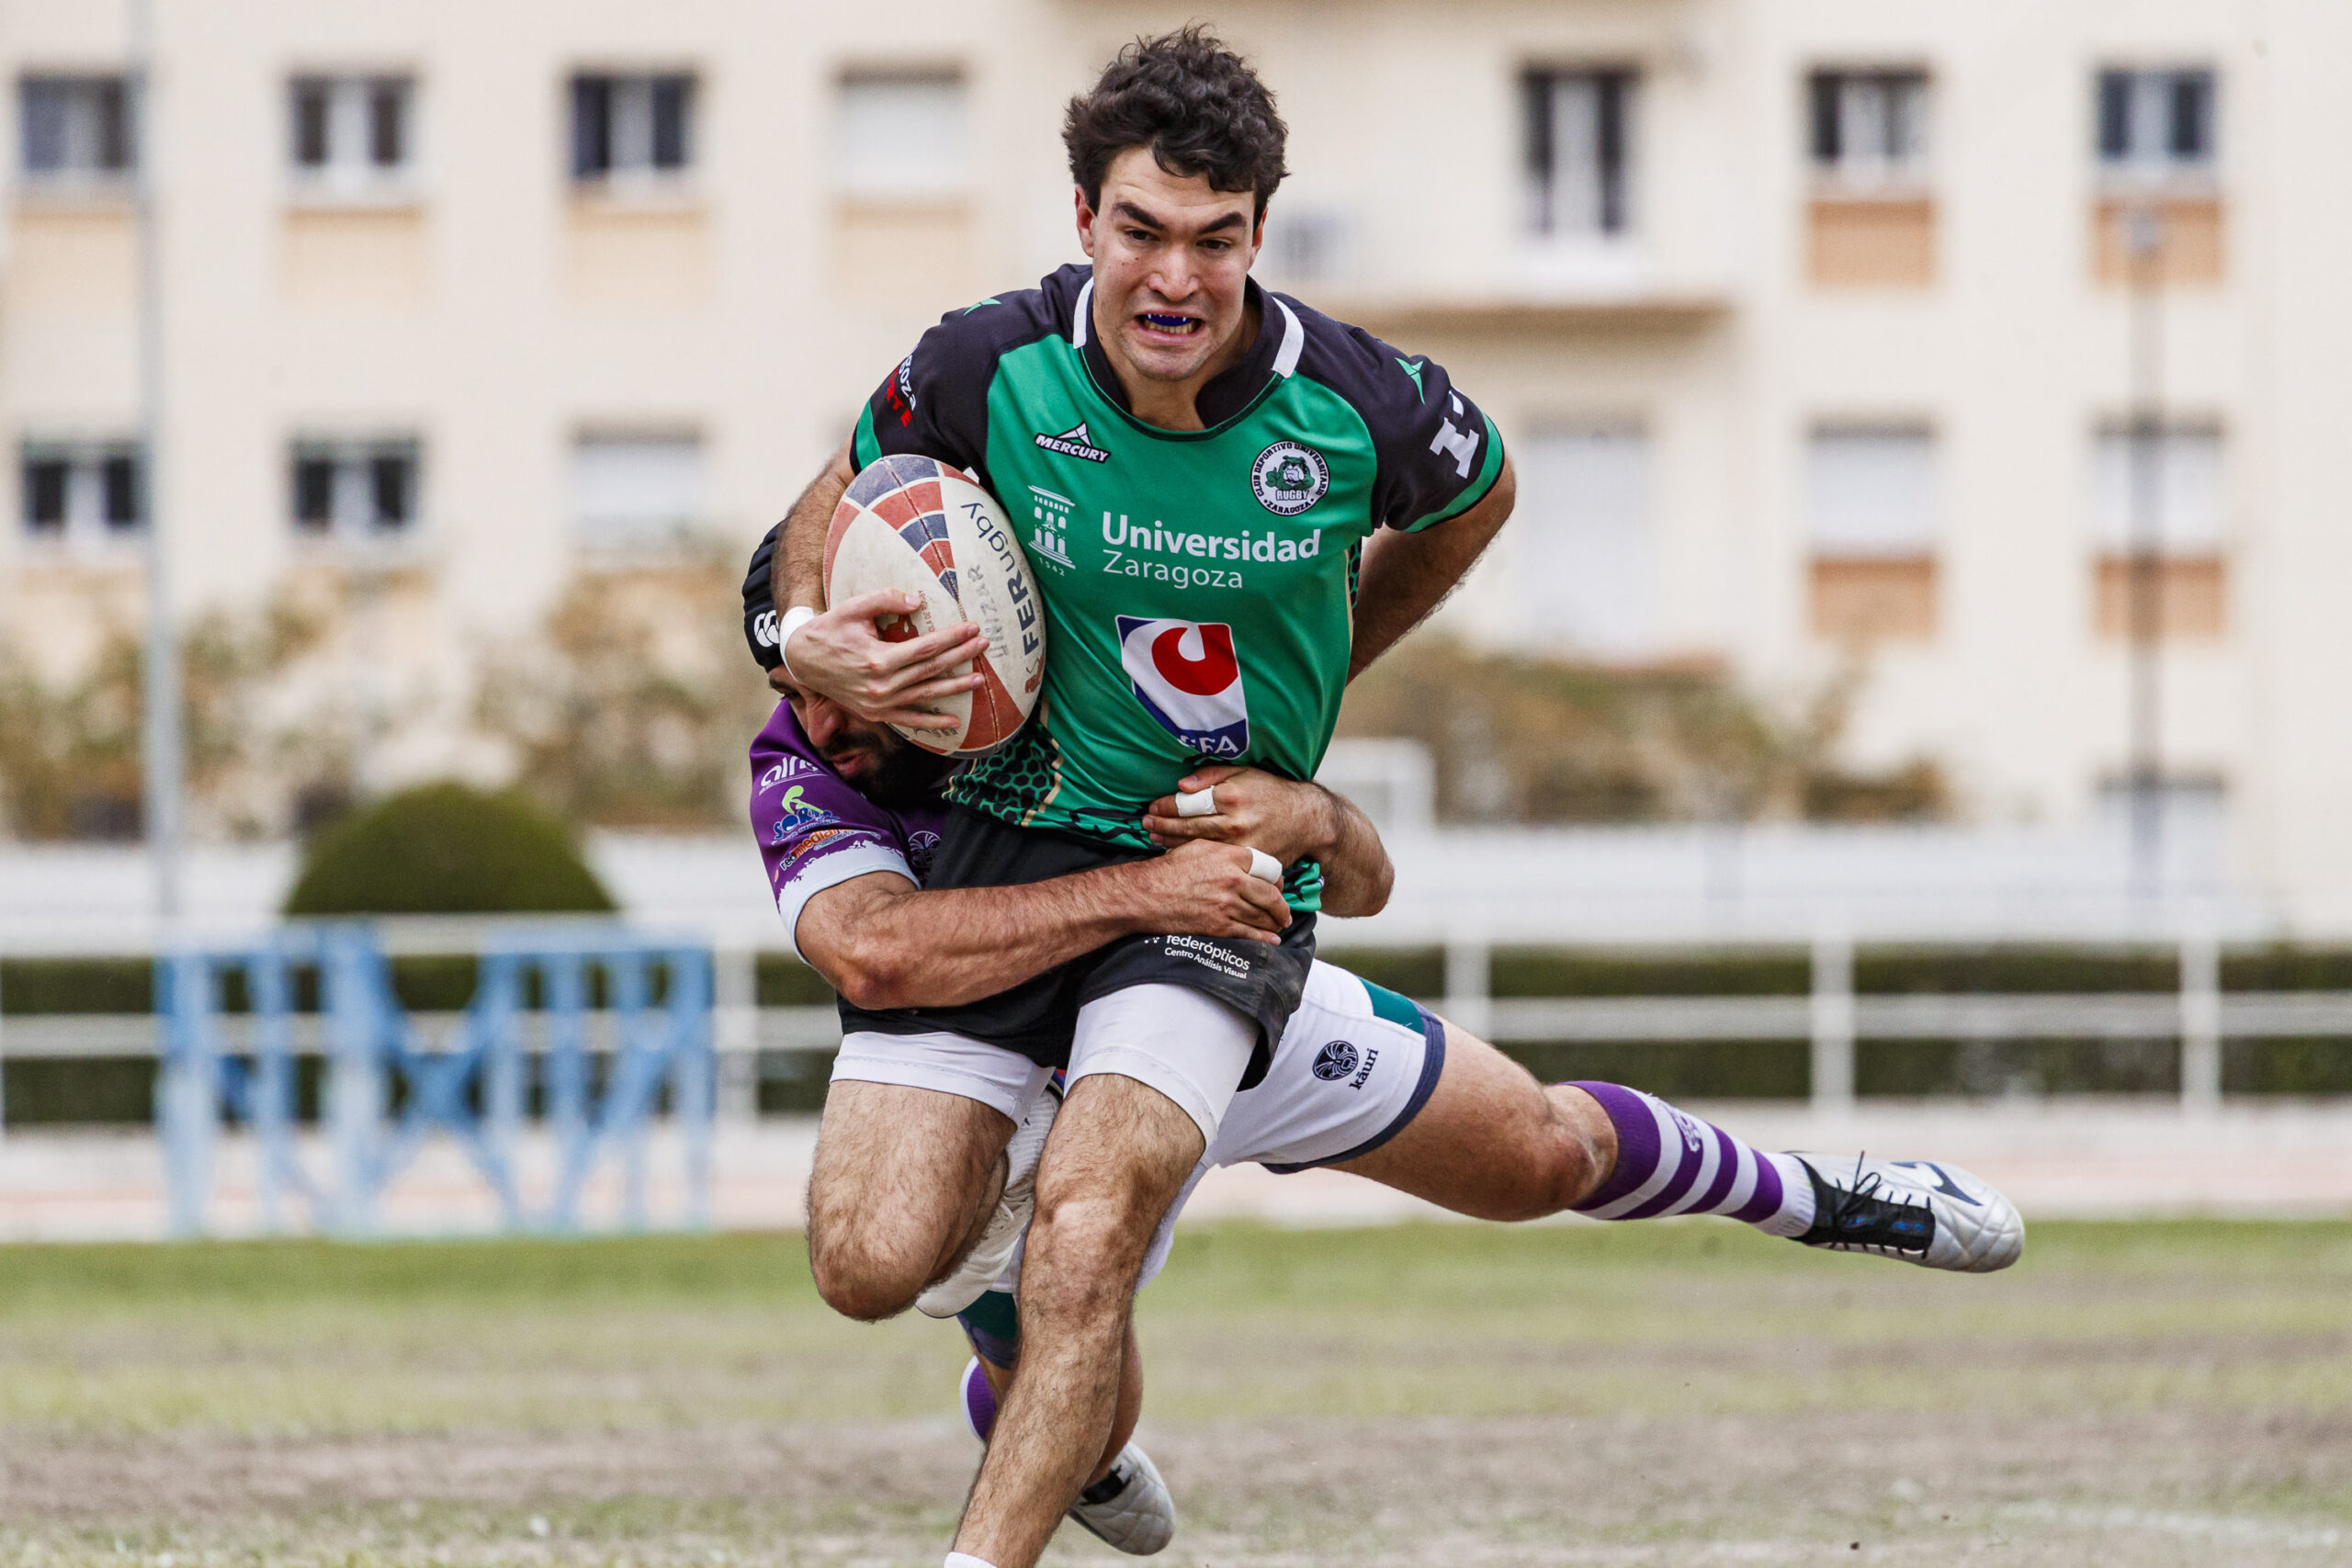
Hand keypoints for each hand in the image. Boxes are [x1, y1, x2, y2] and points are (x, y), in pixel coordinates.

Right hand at [782, 590, 988, 731]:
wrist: (802, 661)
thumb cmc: (830, 630)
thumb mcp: (853, 608)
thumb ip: (885, 599)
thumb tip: (917, 601)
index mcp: (878, 659)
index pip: (925, 648)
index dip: (951, 638)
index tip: (972, 628)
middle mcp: (881, 686)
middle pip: (931, 670)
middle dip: (960, 657)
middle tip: (984, 645)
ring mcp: (879, 703)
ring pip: (925, 694)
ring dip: (955, 687)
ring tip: (979, 679)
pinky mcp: (875, 713)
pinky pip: (909, 719)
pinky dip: (932, 721)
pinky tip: (955, 720)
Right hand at [1129, 840, 1290, 943]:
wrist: (1146, 894)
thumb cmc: (1169, 869)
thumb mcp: (1199, 847)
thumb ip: (1226, 852)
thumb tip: (1246, 859)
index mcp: (1231, 857)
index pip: (1270, 868)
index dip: (1278, 879)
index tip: (1278, 886)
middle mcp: (1233, 880)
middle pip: (1272, 894)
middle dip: (1281, 906)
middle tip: (1284, 912)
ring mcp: (1228, 905)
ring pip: (1263, 916)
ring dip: (1274, 923)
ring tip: (1278, 925)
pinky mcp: (1219, 926)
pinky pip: (1250, 934)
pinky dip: (1264, 939)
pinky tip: (1271, 940)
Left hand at [1141, 764, 1337, 865]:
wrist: (1307, 819)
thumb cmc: (1272, 792)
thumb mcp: (1244, 772)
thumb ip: (1211, 775)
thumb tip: (1181, 784)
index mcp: (1232, 796)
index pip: (1188, 803)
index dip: (1166, 806)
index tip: (1152, 808)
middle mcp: (1236, 822)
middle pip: (1188, 827)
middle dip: (1163, 826)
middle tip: (1145, 825)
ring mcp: (1242, 845)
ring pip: (1198, 846)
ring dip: (1172, 844)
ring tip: (1154, 839)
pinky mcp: (1248, 862)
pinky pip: (1216, 861)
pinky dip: (1195, 858)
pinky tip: (1179, 856)